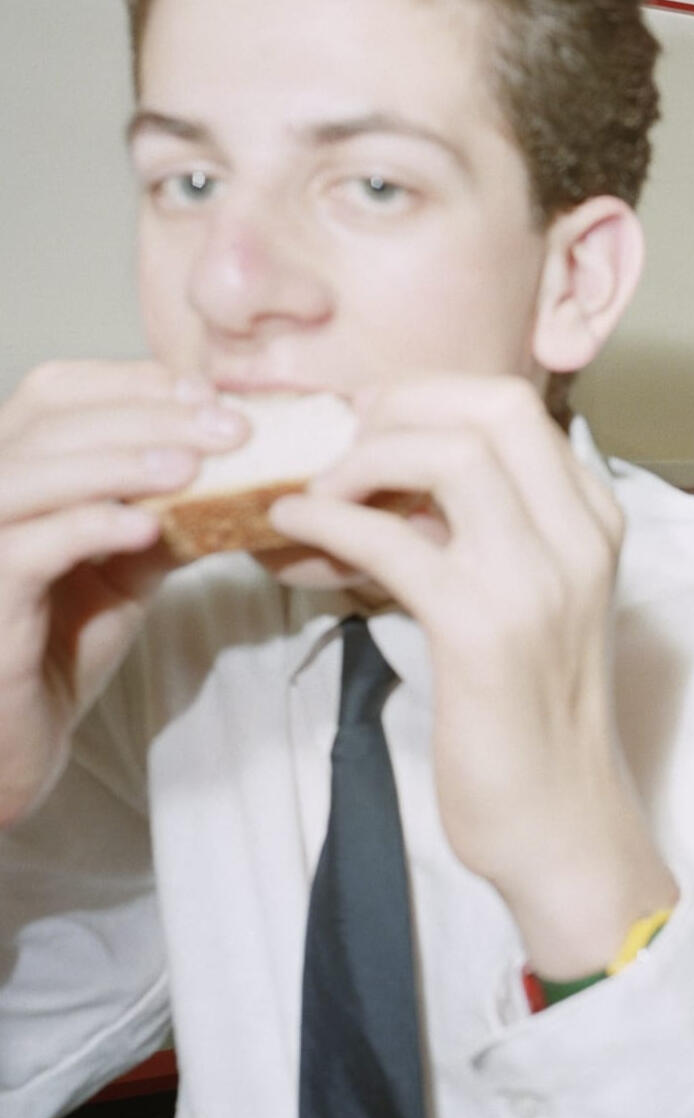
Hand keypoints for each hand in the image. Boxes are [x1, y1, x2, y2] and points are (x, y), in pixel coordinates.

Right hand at [0, 361, 248, 823]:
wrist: (20, 735)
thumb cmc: (64, 641)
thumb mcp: (129, 561)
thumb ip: (169, 508)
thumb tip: (247, 462)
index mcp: (13, 469)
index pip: (54, 391)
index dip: (130, 382)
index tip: (209, 395)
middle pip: (50, 422)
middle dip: (148, 416)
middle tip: (231, 429)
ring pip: (27, 474)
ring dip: (118, 461)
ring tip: (192, 468)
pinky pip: (24, 549)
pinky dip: (87, 527)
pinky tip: (147, 527)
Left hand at [269, 375, 676, 977]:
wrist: (564, 821)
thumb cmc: (536, 715)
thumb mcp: (530, 600)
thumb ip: (482, 533)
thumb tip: (384, 479)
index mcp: (596, 522)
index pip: (516, 407)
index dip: (429, 397)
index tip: (371, 425)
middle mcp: (580, 537)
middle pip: (492, 407)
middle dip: (400, 407)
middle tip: (342, 447)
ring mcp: (538, 580)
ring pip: (448, 455)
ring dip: (363, 460)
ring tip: (318, 491)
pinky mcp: (484, 630)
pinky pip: (393, 542)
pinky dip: (331, 521)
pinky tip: (294, 531)